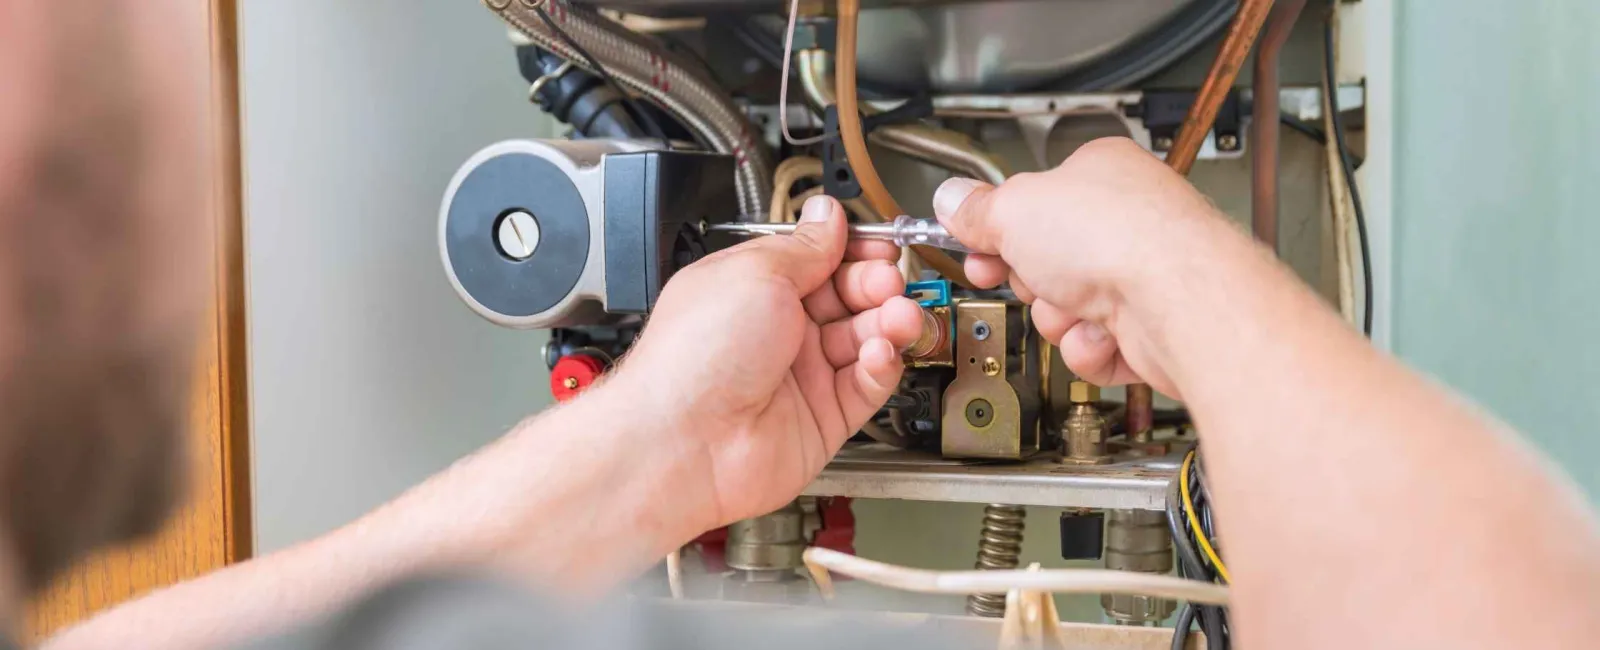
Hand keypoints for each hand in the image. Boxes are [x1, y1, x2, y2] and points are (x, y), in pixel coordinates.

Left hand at [611, 196, 923, 529]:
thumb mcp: (756, 273)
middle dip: (876, 284)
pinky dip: (881, 366)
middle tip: (888, 281)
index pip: (818, 260)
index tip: (880, 245)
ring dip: (888, 322)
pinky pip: (867, 385)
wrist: (684, 441)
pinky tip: (879, 352)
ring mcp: (800, 375)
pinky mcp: (822, 418)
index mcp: (753, 288)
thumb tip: (827, 215)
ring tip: (897, 315)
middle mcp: (777, 330)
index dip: (853, 251)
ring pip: (865, 340)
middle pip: (848, 297)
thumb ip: (804, 247)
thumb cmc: (694, 358)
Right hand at [933, 137, 1236, 398]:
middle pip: (1044, 260)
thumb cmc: (1120, 238)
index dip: (996, 226)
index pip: (1032, 200)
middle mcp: (1125, 220)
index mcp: (1098, 172)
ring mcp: (1141, 274)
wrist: (1178, 302)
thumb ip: (977, 209)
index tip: (975, 242)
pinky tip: (1103, 333)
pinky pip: (1092, 346)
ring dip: (1058, 317)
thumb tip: (951, 200)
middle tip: (1030, 275)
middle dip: (1029, 279)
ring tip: (1077, 305)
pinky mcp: (1150, 328)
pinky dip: (1089, 347)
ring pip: (1064, 309)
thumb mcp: (1014, 209)